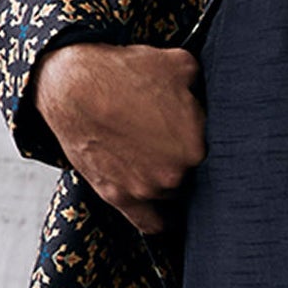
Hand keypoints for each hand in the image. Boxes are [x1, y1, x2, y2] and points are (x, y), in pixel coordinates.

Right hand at [32, 42, 206, 234]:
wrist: (72, 87)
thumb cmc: (123, 74)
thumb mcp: (180, 64)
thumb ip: (203, 87)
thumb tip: (207, 94)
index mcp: (197, 144)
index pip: (216, 149)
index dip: (202, 136)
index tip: (193, 128)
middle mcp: (175, 173)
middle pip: (194, 173)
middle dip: (185, 158)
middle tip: (170, 139)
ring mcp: (146, 189)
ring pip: (172, 194)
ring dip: (169, 182)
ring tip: (155, 158)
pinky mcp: (119, 198)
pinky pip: (150, 223)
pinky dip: (160, 219)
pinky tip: (166, 214)